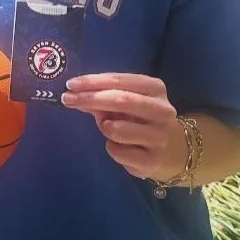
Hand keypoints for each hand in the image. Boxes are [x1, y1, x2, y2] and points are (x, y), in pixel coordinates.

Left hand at [61, 72, 183, 181]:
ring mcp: (159, 136)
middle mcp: (162, 110)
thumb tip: (75, 94)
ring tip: (109, 128)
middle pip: (120, 100)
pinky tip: (121, 147)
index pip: (120, 80)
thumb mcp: (128, 102)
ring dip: (103, 127)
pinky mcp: (153, 159)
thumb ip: (104, 97)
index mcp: (155, 89)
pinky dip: (111, 147)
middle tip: (67, 100)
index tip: (71, 85)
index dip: (93, 82)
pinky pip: (116, 151)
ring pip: (115, 128)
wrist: (173, 151)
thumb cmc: (142, 120)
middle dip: (90, 99)